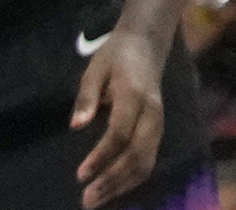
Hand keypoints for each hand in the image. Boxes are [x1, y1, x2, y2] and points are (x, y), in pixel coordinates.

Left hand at [72, 30, 168, 207]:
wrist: (147, 43)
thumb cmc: (116, 55)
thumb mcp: (95, 68)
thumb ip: (86, 96)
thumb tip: (76, 126)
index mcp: (134, 95)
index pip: (120, 132)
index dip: (101, 156)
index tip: (80, 175)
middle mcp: (151, 112)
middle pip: (137, 153)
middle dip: (112, 180)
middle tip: (87, 199)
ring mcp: (158, 122)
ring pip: (146, 161)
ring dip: (122, 184)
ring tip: (98, 199)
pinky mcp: (159, 129)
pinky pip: (150, 159)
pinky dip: (133, 179)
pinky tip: (115, 189)